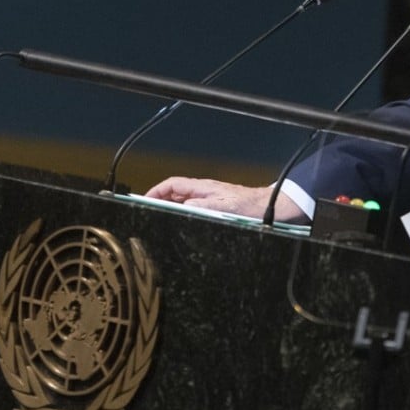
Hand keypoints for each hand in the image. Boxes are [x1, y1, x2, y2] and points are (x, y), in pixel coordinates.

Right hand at [144, 177, 306, 222]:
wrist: (265, 208)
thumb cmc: (247, 206)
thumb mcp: (220, 207)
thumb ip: (199, 206)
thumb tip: (181, 207)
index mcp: (201, 187)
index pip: (171, 185)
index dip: (155, 191)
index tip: (144, 200)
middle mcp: (203, 192)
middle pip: (174, 193)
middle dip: (159, 200)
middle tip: (147, 212)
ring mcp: (208, 199)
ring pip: (182, 202)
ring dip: (170, 208)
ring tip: (160, 219)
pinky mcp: (214, 208)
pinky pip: (193, 210)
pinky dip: (183, 215)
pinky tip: (182, 224)